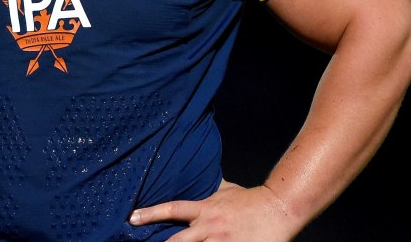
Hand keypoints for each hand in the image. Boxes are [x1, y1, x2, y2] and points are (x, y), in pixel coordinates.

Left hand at [129, 180, 298, 241]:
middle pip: (177, 240)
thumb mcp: (225, 189)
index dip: (151, 213)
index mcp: (205, 209)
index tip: (133, 217)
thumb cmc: (250, 199)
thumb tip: (195, 175)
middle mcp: (209, 227)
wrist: (277, 208)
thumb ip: (208, 188)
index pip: (172, 209)